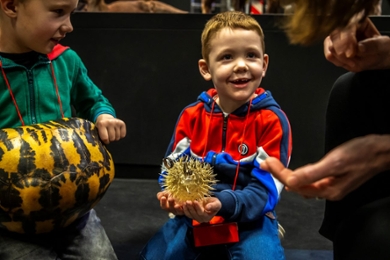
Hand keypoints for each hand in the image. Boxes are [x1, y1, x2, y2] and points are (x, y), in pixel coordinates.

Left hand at [95, 114, 125, 143]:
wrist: (106, 118)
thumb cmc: (101, 126)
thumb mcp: (97, 130)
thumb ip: (99, 136)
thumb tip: (103, 143)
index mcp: (102, 124)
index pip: (105, 138)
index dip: (105, 141)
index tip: (104, 139)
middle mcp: (110, 122)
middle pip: (112, 138)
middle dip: (110, 139)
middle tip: (108, 136)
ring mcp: (117, 122)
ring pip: (117, 137)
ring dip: (115, 138)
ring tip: (112, 133)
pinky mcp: (122, 123)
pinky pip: (123, 135)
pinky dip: (120, 136)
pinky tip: (117, 132)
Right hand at [157, 191, 183, 215]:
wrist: (182, 194)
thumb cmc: (172, 194)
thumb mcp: (167, 193)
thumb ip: (162, 194)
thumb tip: (159, 196)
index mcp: (167, 206)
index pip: (163, 206)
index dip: (163, 202)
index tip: (163, 197)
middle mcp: (172, 210)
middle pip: (170, 208)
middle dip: (170, 203)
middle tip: (171, 199)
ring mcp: (179, 211)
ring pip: (178, 211)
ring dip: (177, 208)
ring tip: (177, 204)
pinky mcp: (185, 211)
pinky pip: (185, 210)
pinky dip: (185, 207)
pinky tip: (185, 203)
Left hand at [183, 197, 220, 222]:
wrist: (211, 204)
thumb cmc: (214, 203)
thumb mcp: (217, 203)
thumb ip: (213, 206)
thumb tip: (207, 208)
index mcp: (207, 217)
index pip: (201, 213)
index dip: (198, 207)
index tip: (195, 201)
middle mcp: (201, 219)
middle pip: (195, 214)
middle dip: (191, 207)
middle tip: (187, 201)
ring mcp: (196, 218)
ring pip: (190, 214)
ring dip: (186, 208)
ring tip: (184, 202)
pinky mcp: (192, 216)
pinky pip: (187, 214)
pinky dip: (184, 209)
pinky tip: (183, 204)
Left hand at [261, 135, 389, 199]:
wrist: (382, 151)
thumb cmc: (361, 154)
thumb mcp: (335, 162)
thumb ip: (312, 173)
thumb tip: (290, 181)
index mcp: (327, 189)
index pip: (295, 183)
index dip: (279, 173)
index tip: (266, 163)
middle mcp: (327, 191)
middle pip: (297, 185)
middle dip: (279, 175)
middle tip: (265, 163)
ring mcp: (330, 185)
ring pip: (302, 183)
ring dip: (287, 175)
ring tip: (273, 166)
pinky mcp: (333, 178)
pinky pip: (309, 180)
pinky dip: (297, 174)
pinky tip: (293, 172)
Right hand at [324, 18, 389, 71]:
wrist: (377, 57)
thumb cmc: (380, 48)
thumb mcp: (382, 45)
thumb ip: (372, 45)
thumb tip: (359, 47)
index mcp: (358, 21)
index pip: (347, 26)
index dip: (347, 39)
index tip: (351, 53)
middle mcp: (344, 28)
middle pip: (334, 35)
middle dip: (340, 50)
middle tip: (349, 58)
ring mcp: (336, 38)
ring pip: (329, 46)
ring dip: (340, 58)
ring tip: (353, 63)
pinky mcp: (332, 48)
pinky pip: (329, 55)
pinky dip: (337, 62)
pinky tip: (348, 63)